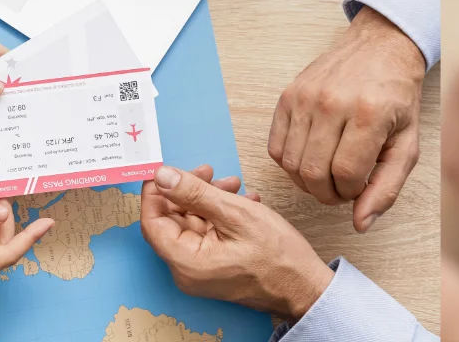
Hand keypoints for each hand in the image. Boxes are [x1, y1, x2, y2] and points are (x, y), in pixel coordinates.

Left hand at [141, 165, 332, 319]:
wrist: (305, 287)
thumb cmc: (278, 258)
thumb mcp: (235, 214)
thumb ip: (194, 193)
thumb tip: (162, 176)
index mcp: (185, 261)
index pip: (152, 221)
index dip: (155, 193)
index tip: (166, 171)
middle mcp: (186, 270)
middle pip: (173, 220)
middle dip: (190, 191)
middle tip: (210, 172)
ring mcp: (200, 269)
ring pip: (193, 223)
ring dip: (209, 200)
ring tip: (234, 185)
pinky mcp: (213, 266)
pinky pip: (207, 234)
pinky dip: (219, 214)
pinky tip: (241, 201)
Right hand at [269, 6, 424, 231]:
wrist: (380, 48)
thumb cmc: (396, 98)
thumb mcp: (407, 144)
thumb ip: (387, 188)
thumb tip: (361, 224)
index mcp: (368, 113)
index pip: (346, 175)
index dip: (351, 193)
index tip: (359, 188)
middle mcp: (332, 103)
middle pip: (313, 173)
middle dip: (326, 193)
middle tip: (341, 188)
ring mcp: (305, 97)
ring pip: (291, 164)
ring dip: (307, 182)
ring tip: (327, 174)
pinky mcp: (287, 96)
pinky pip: (276, 147)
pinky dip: (291, 163)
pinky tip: (311, 157)